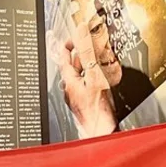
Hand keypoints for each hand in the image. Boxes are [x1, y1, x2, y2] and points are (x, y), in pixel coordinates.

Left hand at [53, 22, 116, 136]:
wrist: (101, 132)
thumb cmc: (96, 110)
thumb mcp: (94, 76)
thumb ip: (88, 54)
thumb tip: (82, 34)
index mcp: (69, 81)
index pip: (64, 57)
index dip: (69, 44)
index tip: (76, 36)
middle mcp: (70, 89)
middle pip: (73, 66)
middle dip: (82, 53)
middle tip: (90, 44)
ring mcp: (77, 97)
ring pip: (81, 75)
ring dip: (88, 65)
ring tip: (97, 57)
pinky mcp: (85, 103)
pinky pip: (87, 84)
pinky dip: (93, 76)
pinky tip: (102, 76)